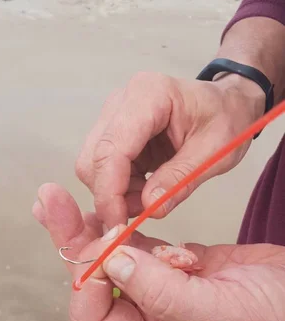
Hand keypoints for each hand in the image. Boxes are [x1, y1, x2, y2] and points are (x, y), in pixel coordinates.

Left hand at [33, 184, 284, 320]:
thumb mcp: (222, 316)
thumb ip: (164, 294)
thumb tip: (111, 262)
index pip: (98, 316)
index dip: (90, 278)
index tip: (106, 242)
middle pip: (96, 282)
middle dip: (73, 242)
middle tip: (51, 203)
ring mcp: (165, 290)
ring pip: (116, 259)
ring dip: (97, 229)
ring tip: (78, 199)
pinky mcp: (180, 265)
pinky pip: (145, 245)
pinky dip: (138, 230)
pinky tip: (140, 221)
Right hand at [76, 72, 263, 227]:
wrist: (227, 104)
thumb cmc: (226, 119)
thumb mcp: (214, 153)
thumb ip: (181, 180)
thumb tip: (150, 208)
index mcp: (149, 95)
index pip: (113, 148)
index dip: (110, 190)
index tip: (118, 225)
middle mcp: (122, 101)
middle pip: (94, 158)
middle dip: (111, 194)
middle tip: (144, 212)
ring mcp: (114, 115)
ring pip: (93, 165)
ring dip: (116, 192)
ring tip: (152, 197)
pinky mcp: (114, 131)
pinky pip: (103, 167)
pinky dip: (120, 187)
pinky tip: (147, 188)